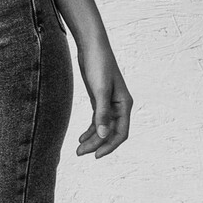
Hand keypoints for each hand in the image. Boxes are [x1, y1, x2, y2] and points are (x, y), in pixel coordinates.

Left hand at [75, 36, 132, 158]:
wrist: (92, 46)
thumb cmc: (99, 64)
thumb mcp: (99, 90)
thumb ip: (102, 113)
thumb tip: (103, 134)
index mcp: (124, 104)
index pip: (121, 133)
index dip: (109, 146)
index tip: (96, 156)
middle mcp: (119, 106)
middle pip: (111, 133)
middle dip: (97, 144)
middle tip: (80, 153)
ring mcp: (109, 103)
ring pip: (103, 128)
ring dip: (93, 139)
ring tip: (79, 149)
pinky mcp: (100, 99)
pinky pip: (97, 120)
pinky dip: (90, 130)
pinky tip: (81, 137)